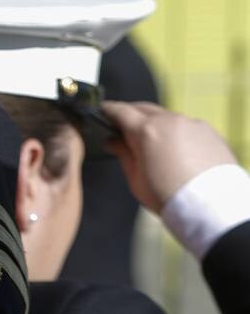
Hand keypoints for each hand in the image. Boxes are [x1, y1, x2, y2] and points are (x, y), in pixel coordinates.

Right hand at [102, 101, 237, 212]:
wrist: (211, 205)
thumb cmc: (166, 196)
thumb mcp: (135, 178)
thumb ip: (123, 153)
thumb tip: (113, 140)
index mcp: (146, 131)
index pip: (120, 111)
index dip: (108, 110)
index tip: (101, 112)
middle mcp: (169, 120)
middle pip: (144, 108)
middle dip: (131, 114)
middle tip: (123, 126)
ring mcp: (191, 123)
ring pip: (166, 116)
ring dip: (155, 123)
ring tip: (152, 140)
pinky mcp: (209, 131)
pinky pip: (185, 125)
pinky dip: (175, 131)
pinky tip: (175, 148)